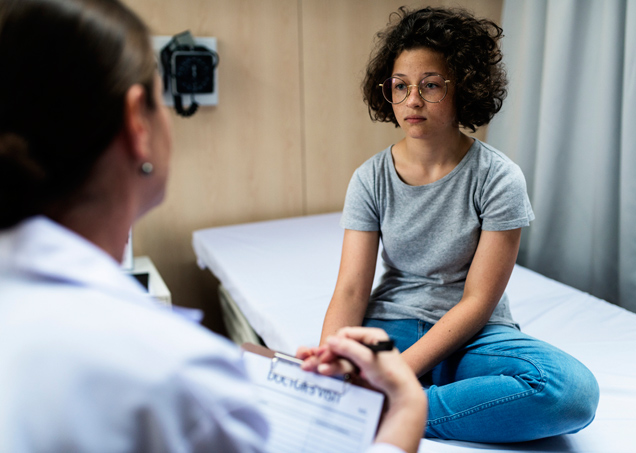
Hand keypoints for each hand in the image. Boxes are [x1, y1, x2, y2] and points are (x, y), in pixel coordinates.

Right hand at [299, 327, 426, 452]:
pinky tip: (324, 372)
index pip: (346, 334)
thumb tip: (331, 340)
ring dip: (328, 363)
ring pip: (340, 358)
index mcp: (372, 336)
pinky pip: (343, 366)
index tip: (324, 355)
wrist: (402, 396)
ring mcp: (363, 358)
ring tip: (318, 370)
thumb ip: (349, 348)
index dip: (334, 344)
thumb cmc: (391, 375)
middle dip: (326, 355)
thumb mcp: (369, 359)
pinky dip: (334, 369)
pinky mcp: (360, 370)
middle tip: (311, 362)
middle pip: (341, 346)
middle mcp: (366, 345)